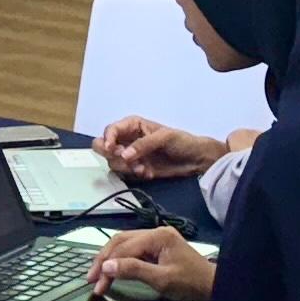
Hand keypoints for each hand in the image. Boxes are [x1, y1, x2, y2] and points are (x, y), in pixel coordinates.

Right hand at [88, 226, 214, 300]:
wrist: (215, 289)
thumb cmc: (190, 285)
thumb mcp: (161, 280)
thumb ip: (133, 271)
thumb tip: (107, 266)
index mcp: (158, 236)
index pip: (124, 248)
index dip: (107, 266)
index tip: (96, 284)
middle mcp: (156, 232)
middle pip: (121, 241)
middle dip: (104, 259)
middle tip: (91, 278)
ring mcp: (159, 238)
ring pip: (125, 243)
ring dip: (110, 258)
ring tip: (98, 275)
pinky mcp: (160, 248)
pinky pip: (134, 249)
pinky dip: (121, 259)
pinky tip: (113, 268)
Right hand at [92, 116, 227, 179]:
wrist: (196, 160)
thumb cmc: (181, 141)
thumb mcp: (163, 137)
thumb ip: (143, 145)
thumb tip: (124, 155)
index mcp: (132, 125)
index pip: (110, 130)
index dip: (108, 139)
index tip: (113, 149)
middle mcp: (127, 140)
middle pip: (103, 146)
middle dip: (111, 154)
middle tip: (125, 159)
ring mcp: (131, 156)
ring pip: (113, 162)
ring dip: (125, 167)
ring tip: (142, 168)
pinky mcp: (135, 169)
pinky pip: (124, 174)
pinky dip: (133, 175)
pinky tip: (147, 173)